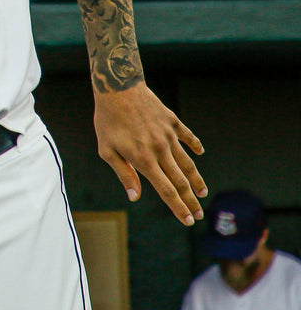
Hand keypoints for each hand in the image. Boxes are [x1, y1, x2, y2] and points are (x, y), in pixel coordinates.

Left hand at [94, 82, 205, 225]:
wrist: (118, 88)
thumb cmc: (107, 121)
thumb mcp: (107, 150)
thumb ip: (124, 174)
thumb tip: (135, 197)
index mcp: (144, 160)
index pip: (166, 191)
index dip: (178, 208)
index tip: (188, 220)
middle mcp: (161, 150)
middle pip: (181, 181)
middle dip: (191, 201)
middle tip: (199, 215)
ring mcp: (169, 135)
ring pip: (188, 162)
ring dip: (196, 179)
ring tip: (202, 192)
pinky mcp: (172, 121)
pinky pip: (188, 136)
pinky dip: (195, 145)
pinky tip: (200, 153)